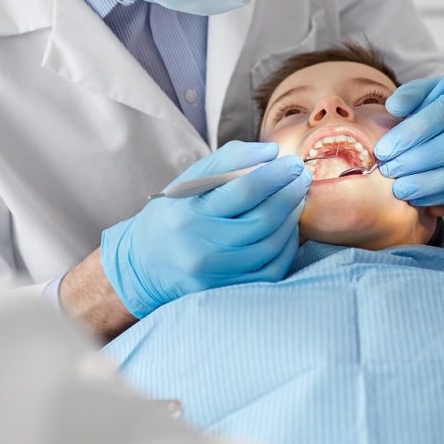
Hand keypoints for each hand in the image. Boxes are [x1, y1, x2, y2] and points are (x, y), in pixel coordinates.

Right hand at [100, 141, 309, 318]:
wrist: (143, 264)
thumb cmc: (172, 215)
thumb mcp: (188, 182)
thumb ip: (228, 161)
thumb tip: (271, 152)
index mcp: (190, 214)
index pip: (243, 191)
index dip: (275, 174)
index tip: (292, 162)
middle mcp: (201, 248)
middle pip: (262, 220)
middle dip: (290, 194)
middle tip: (301, 177)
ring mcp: (215, 275)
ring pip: (271, 245)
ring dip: (292, 218)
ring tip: (296, 198)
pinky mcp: (226, 292)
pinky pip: (271, 271)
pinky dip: (287, 246)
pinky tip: (288, 227)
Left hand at [372, 74, 443, 205]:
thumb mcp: (430, 94)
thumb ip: (411, 96)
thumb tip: (394, 107)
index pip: (440, 113)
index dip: (409, 134)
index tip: (383, 150)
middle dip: (416, 161)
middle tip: (389, 171)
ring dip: (428, 184)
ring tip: (401, 188)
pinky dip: (443, 195)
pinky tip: (419, 196)